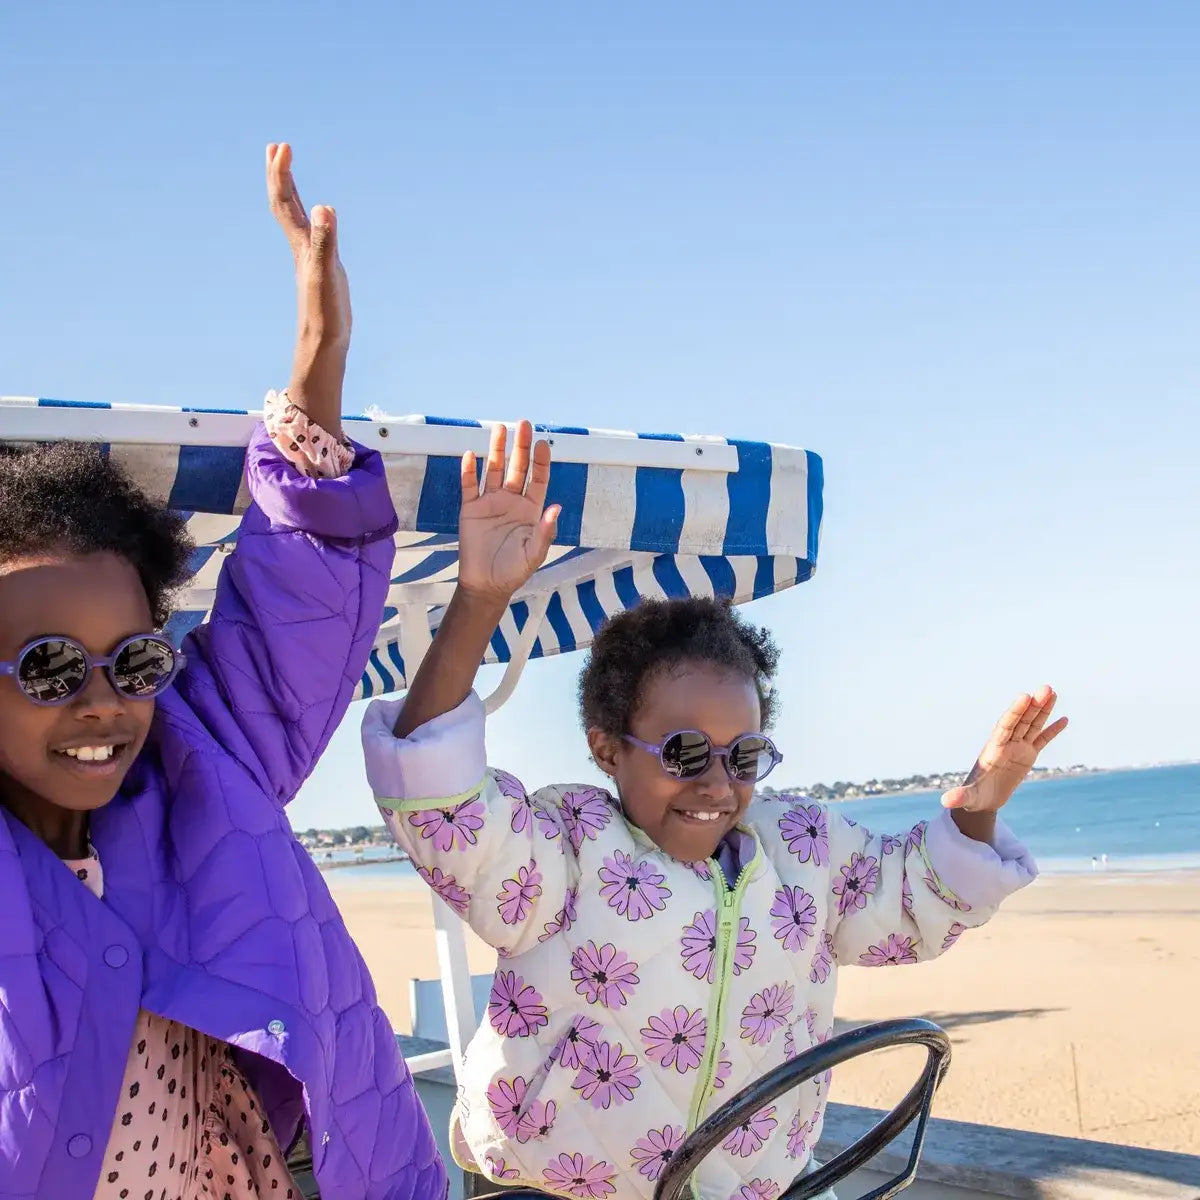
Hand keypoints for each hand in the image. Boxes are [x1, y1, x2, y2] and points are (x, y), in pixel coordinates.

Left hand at [266, 142, 348, 436]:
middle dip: (281, 175)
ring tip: (290, 174)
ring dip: (292, 194)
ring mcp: (310, 259)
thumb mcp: (326, 273)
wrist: (324, 345)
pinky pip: (313, 236)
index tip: (282, 146)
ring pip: (296, 220)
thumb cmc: (325, 313)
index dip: (282, 173)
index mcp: (300, 245)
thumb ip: (324, 239)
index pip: (284, 202)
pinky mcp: (322, 271)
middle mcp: (301, 248)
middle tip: (278, 148)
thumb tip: (321, 206)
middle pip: (285, 205)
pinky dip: (312, 219)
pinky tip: (318, 220)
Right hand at [457, 421, 560, 603]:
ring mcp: (490, 503)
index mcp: (530, 509)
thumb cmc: (514, 571)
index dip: (540, 461)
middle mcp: (511, 500)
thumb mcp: (534, 553)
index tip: (543, 443)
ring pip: (493, 470)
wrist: (486, 584)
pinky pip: (469, 486)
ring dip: (495, 450)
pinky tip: (468, 455)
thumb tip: (556, 507)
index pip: (537, 479)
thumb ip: (545, 532)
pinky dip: (468, 471)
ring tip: (498, 428)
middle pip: (517, 467)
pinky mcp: (470, 509)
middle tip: (523, 424)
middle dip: (520, 446)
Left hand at [942, 685, 1068, 813]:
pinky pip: (1042, 740)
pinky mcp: (1027, 756)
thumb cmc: (974, 797)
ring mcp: (1017, 749)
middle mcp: (1006, 744)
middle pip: (1021, 721)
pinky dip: (1052, 730)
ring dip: (1042, 710)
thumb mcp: (968, 798)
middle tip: (1046, 688)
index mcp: (994, 749)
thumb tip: (945, 801)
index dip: (1015, 712)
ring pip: (1032, 726)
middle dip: (1033, 705)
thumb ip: (959, 796)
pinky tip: (1064, 719)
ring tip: (1052, 692)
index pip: (1005, 726)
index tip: (1025, 696)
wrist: (982, 799)